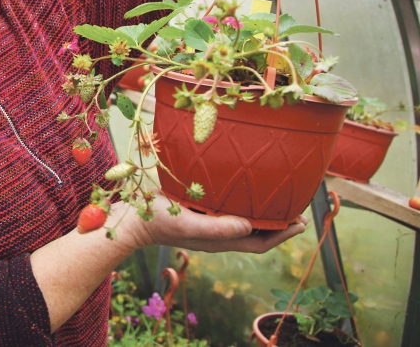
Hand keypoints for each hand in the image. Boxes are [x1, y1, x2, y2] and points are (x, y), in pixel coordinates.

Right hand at [114, 195, 306, 253]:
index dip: (282, 234)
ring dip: (263, 214)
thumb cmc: (157, 220)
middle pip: (256, 233)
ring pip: (244, 222)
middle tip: (297, 209)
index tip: (301, 221)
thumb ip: (217, 227)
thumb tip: (249, 225)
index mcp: (219, 240)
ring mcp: (207, 223)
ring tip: (278, 200)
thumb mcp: (187, 223)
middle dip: (279, 225)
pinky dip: (243, 204)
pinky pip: (228, 211)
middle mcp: (217, 234)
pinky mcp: (197, 212)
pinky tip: (243, 189)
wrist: (130, 218)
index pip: (260, 242)